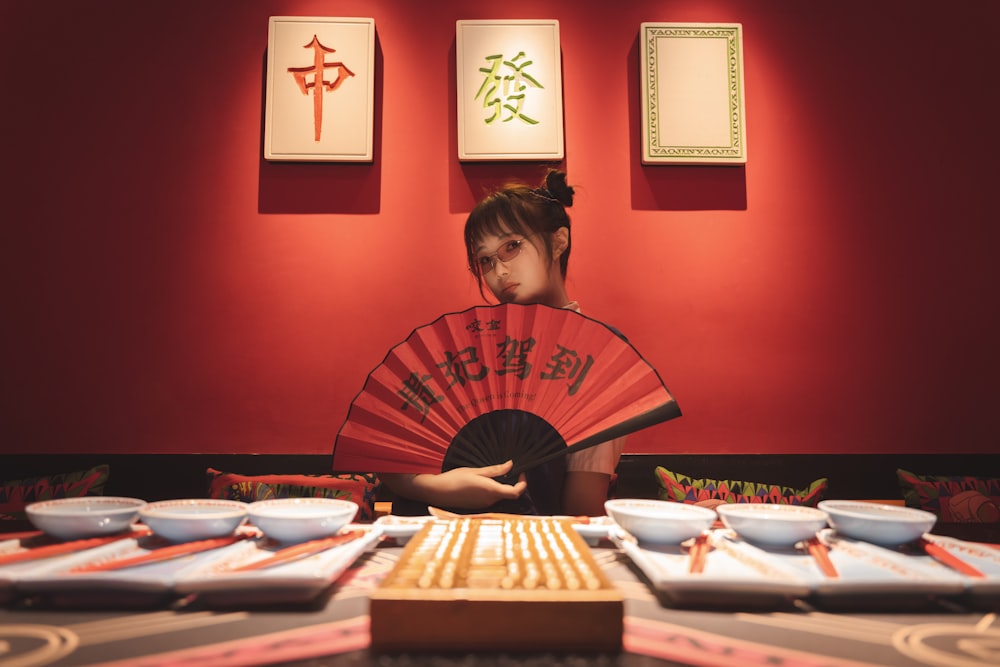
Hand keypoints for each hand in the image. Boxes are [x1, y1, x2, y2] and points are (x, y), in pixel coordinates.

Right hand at [410, 460, 527, 509]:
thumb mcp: (476, 471)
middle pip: (509, 494)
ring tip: (495, 473)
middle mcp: (490, 500)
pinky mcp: (478, 506)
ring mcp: (484, 504)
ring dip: (502, 486)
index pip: (515, 492)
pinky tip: (484, 481)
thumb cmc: (455, 479)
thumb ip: (495, 470)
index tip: (521, 473)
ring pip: (500, 496)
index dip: (522, 484)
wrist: (438, 492)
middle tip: (509, 470)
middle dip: (512, 483)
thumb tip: (510, 465)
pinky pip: (491, 498)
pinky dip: (493, 490)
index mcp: (491, 490)